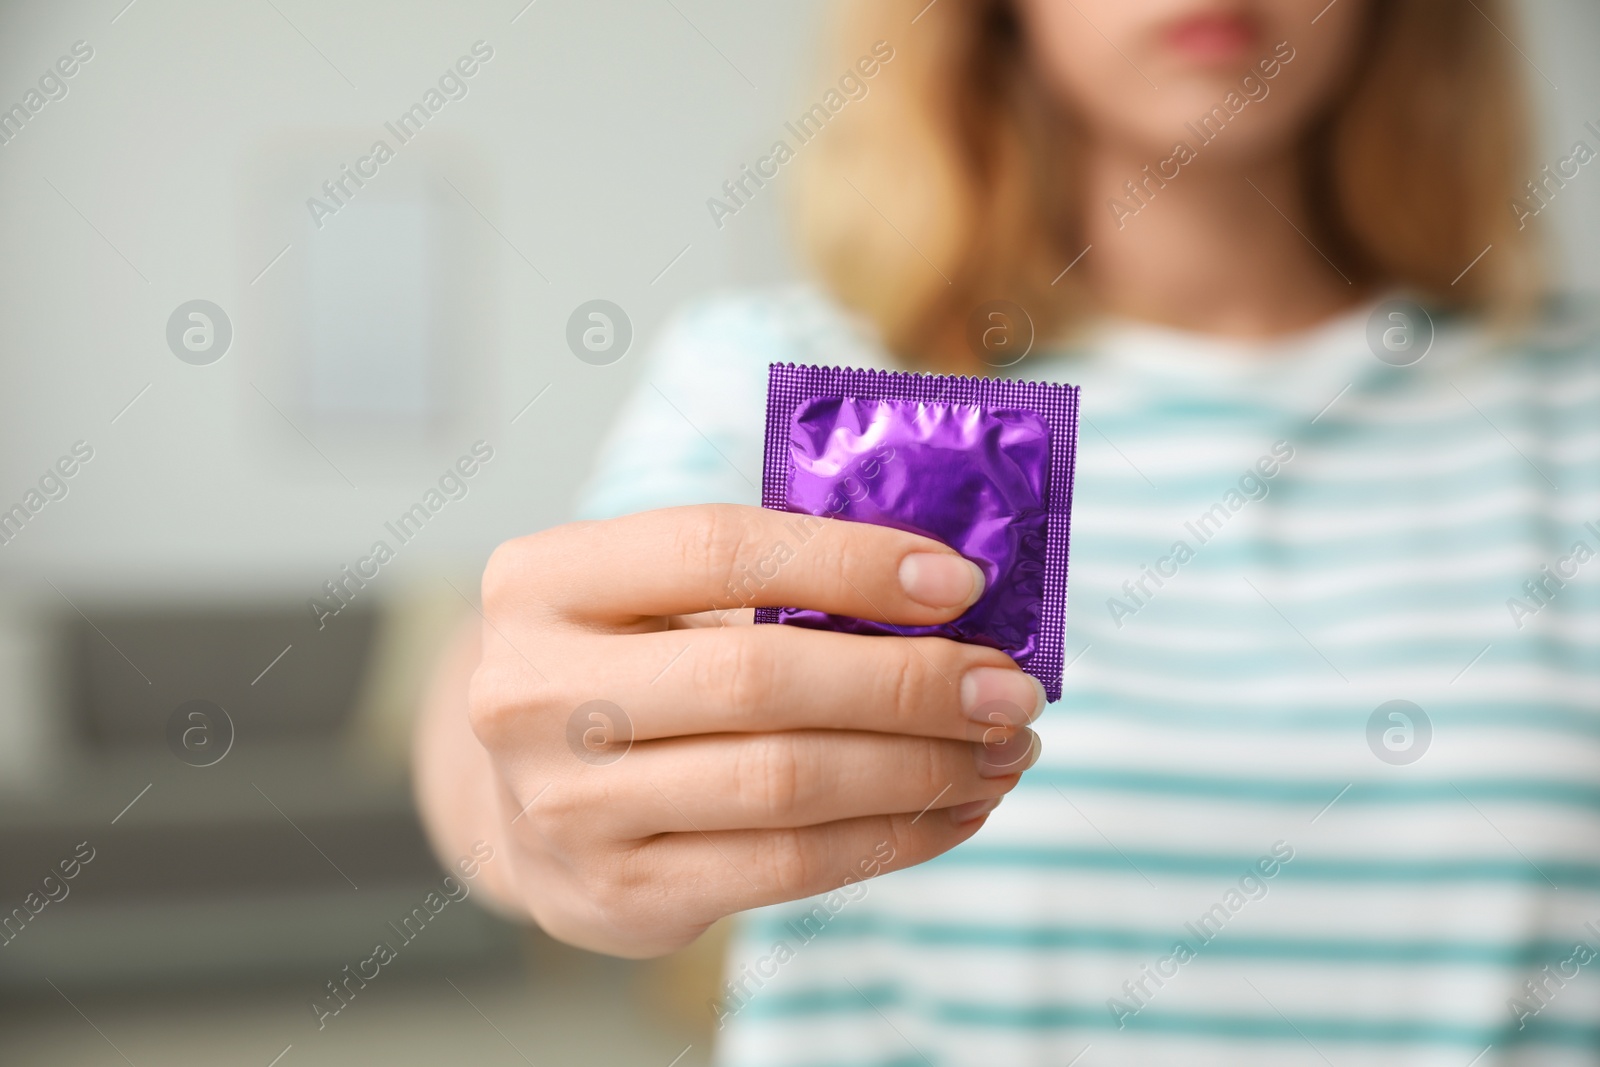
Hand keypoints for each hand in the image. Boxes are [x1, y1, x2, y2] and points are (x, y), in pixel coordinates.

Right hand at [464, 504, 1044, 956]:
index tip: (960, 580)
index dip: (851, 561)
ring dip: (923, 764)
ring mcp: (567, 805)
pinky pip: (792, 866)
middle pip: (760, 675)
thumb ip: (771, 580)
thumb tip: (948, 594)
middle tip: (1009, 686)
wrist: (524, 804)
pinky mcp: (622, 893)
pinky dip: (896, 834)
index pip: (717, 547)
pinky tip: (954, 806)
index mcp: (542, 581)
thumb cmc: (626, 670)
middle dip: (911, 680)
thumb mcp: (656, 597)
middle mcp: (532, 692)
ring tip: (1001, 748)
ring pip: (787, 780)